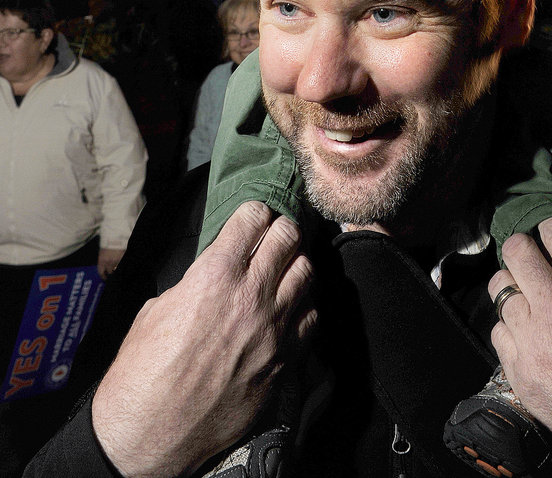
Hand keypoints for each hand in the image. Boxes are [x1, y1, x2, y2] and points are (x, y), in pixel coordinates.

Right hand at [92, 203, 314, 477]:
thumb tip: (212, 272)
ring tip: (283, 270)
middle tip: (273, 236)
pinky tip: (288, 309)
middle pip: (288, 236)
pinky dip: (303, 306)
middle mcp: (250, 297)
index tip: (253, 217)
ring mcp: (272, 329)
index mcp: (213, 276)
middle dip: (281, 229)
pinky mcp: (284, 361)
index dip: (253, 213)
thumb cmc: (141, 374)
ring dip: (295, 264)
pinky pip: (310, 317)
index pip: (253, 218)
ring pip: (306, 272)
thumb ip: (192, 283)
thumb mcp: (155, 310)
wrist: (149, 436)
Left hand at [490, 219, 551, 477]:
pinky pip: (497, 332)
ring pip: (500, 290)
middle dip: (527, 248)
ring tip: (532, 298)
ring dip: (516, 289)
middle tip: (537, 258)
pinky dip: (510, 328)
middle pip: (516, 252)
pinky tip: (530, 335)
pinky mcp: (521, 378)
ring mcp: (533, 348)